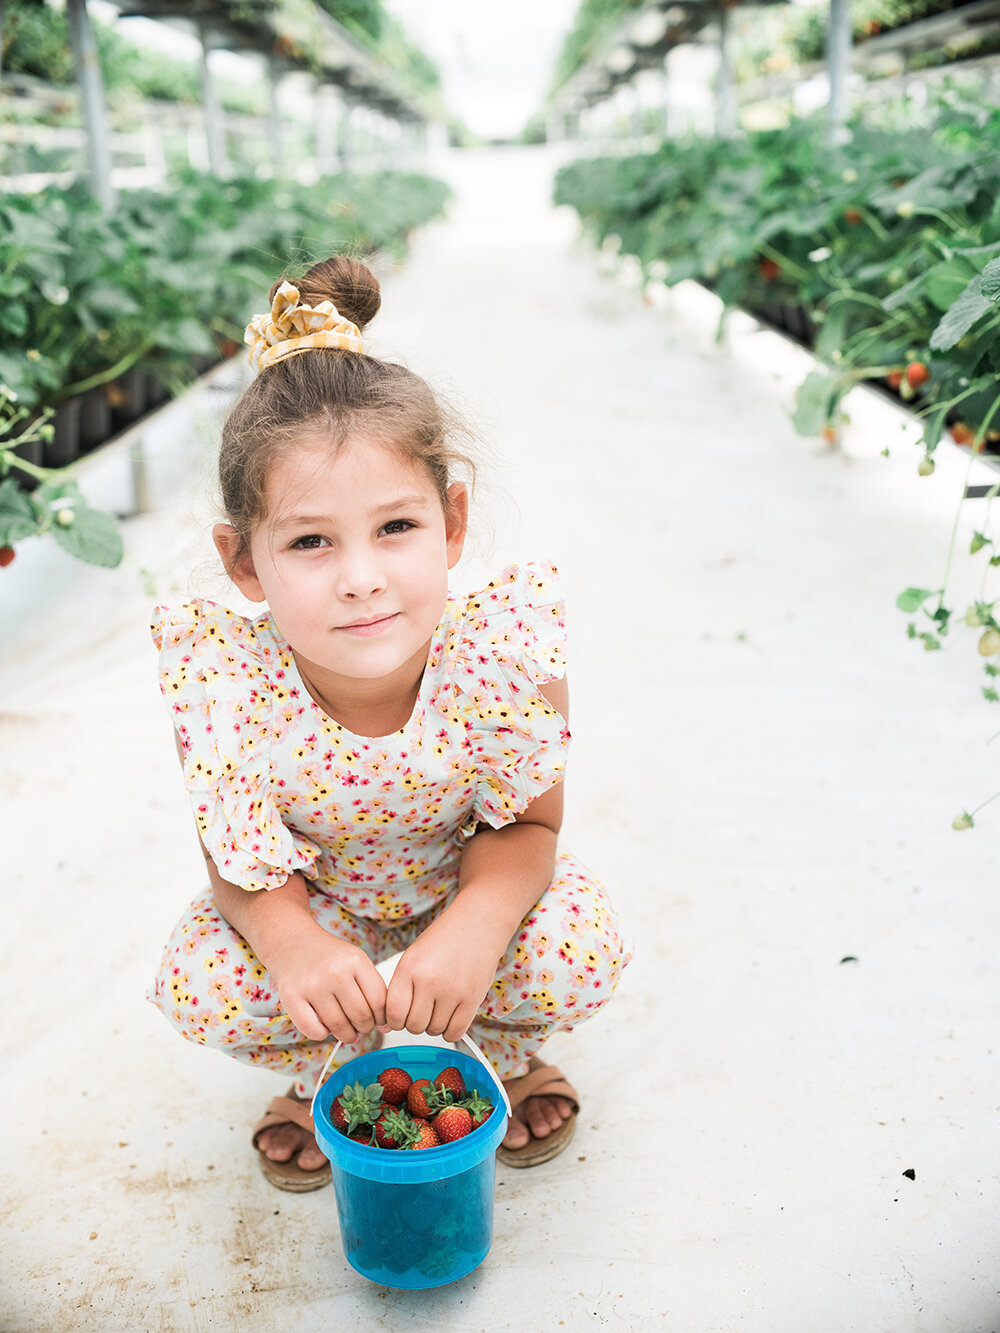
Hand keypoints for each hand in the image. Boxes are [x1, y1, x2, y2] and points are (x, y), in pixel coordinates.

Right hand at [268, 922, 386, 1043]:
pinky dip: (322, 1035)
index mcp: (356, 961)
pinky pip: (314, 1031)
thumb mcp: (355, 962)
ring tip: (345, 1030)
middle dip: (364, 1028)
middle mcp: (335, 972)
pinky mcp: (291, 997)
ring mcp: (312, 985)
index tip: (377, 1021)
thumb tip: (386, 1026)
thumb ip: (373, 990)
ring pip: (339, 1027)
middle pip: (361, 1017)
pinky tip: (324, 1026)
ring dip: (346, 1035)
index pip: (380, 1002)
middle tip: (360, 1027)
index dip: (381, 1018)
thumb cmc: (327, 955)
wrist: (292, 942)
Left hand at [384, 913, 502, 1043]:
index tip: (401, 1018)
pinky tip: (452, 1016)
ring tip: (441, 1007)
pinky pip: (455, 1032)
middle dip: (416, 1023)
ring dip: (436, 1025)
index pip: (393, 1013)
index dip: (395, 1021)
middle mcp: (428, 980)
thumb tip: (392, 1021)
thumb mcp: (413, 956)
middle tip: (424, 1011)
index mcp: (408, 968)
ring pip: (434, 1031)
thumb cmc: (445, 939)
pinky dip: (451, 1031)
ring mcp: (451, 991)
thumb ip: (402, 986)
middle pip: (413, 1026)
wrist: (477, 924)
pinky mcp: (472, 998)